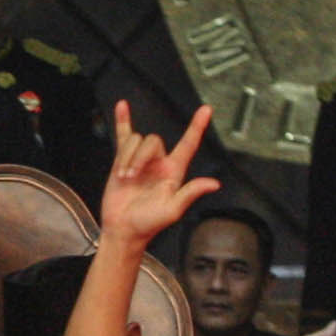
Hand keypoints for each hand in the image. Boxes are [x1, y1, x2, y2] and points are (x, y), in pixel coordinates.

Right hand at [94, 101, 222, 250]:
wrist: (123, 229)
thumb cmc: (148, 224)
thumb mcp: (172, 211)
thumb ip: (191, 193)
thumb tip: (213, 184)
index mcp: (173, 171)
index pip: (188, 144)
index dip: (197, 127)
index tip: (206, 110)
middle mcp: (159, 162)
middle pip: (152, 140)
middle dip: (139, 157)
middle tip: (132, 178)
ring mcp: (141, 160)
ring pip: (136, 140)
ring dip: (127, 158)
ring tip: (124, 178)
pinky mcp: (123, 161)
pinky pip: (124, 136)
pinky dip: (122, 120)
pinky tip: (122, 107)